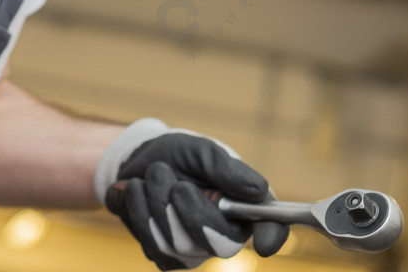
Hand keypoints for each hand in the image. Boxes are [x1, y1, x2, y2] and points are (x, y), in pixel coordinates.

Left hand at [97, 122, 287, 269]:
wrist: (137, 160)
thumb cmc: (178, 155)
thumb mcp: (201, 151)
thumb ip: (227, 169)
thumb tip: (259, 191)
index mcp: (241, 206)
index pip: (269, 228)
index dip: (271, 237)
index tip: (262, 243)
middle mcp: (221, 234)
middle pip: (217, 244)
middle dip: (190, 210)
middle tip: (175, 183)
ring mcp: (192, 251)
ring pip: (178, 244)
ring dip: (157, 201)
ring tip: (152, 175)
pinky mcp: (163, 255)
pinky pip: (152, 245)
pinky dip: (138, 208)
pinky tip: (136, 189)